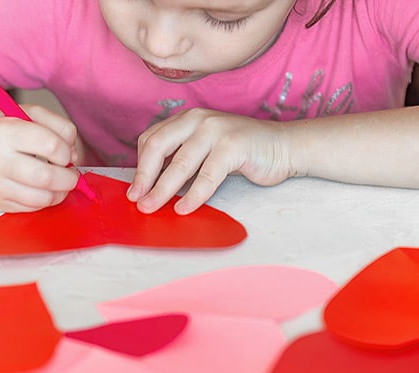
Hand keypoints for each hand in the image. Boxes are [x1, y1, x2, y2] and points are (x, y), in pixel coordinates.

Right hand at [0, 105, 80, 211]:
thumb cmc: (2, 130)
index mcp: (5, 131)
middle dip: (69, 178)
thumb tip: (74, 155)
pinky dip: (46, 199)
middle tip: (70, 173)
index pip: (52, 146)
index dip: (67, 152)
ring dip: (60, 192)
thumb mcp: (29, 113)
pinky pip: (33, 208)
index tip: (66, 153)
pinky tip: (43, 189)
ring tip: (59, 182)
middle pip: (48, 177)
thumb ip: (59, 126)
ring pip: (43, 198)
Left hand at [127, 108, 294, 214]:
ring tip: (152, 207)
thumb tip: (152, 186)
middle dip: (144, 176)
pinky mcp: (233, 146)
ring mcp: (216, 130)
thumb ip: (182, 158)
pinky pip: (207, 176)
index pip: (152, 138)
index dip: (140, 165)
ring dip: (162, 190)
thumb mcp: (206, 149)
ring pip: (180, 163)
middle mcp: (198, 119)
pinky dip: (193, 195)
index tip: (134, 189)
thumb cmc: (243, 152)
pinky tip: (184, 209)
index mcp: (187, 118)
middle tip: (136, 199)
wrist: (284, 147)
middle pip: (158, 147)